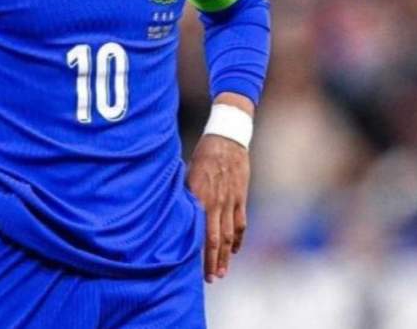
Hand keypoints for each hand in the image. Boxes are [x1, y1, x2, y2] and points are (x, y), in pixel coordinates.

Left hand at [187, 133, 249, 282]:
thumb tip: (175, 213)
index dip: (197, 251)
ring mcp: (231, 201)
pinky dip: (238, 239)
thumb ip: (184, 194)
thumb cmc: (202, 154)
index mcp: (199, 197)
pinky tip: (234, 250)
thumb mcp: (187, 173)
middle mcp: (215, 202)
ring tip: (221, 272)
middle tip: (210, 279)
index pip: (198, 231)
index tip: (192, 267)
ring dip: (226, 256)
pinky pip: (240, 223)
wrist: (227, 138)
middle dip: (212, 261)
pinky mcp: (241, 198)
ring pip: (229, 235)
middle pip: (215, 239)